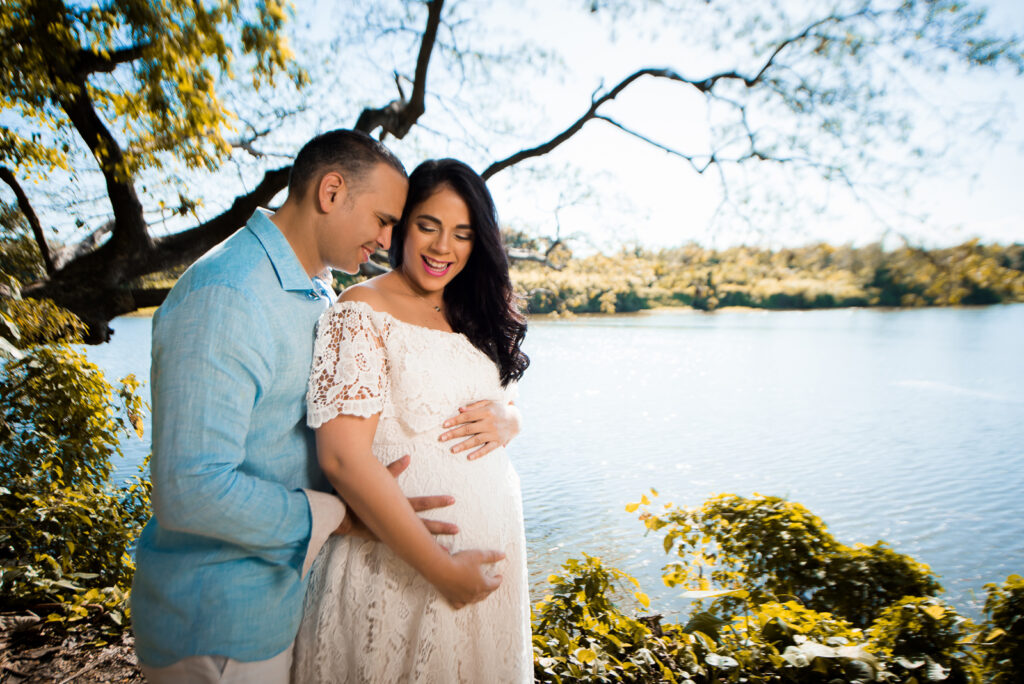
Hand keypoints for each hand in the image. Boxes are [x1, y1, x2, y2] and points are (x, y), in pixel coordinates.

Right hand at [336, 455, 457, 539]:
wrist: (339, 514)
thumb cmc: (358, 494)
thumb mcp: (377, 479)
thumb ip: (394, 469)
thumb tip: (408, 457)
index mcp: (396, 506)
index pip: (421, 503)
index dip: (437, 502)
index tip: (452, 500)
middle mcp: (396, 521)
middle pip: (423, 525)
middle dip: (441, 527)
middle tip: (457, 529)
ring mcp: (391, 532)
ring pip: (416, 539)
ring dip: (432, 543)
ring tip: (449, 549)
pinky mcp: (385, 539)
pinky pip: (405, 546)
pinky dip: (417, 551)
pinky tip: (427, 557)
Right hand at [434, 548, 505, 608]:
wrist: (440, 569)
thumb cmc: (460, 562)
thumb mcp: (478, 555)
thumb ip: (491, 556)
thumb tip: (503, 555)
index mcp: (483, 584)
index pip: (495, 584)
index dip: (498, 580)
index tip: (499, 576)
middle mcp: (474, 594)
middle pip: (486, 593)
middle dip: (490, 588)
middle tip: (491, 583)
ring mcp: (463, 598)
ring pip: (475, 600)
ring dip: (480, 596)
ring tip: (480, 591)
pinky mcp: (453, 599)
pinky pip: (461, 604)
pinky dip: (464, 602)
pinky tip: (464, 600)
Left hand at [439, 400, 520, 460]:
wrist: (516, 420)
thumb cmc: (498, 409)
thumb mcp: (488, 403)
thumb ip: (474, 406)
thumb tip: (460, 409)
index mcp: (486, 411)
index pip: (467, 416)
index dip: (455, 420)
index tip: (444, 425)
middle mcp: (489, 423)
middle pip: (469, 428)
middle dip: (454, 434)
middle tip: (441, 438)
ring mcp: (494, 433)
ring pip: (476, 440)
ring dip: (463, 445)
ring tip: (452, 450)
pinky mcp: (498, 442)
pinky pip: (487, 449)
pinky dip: (478, 454)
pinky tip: (469, 457)